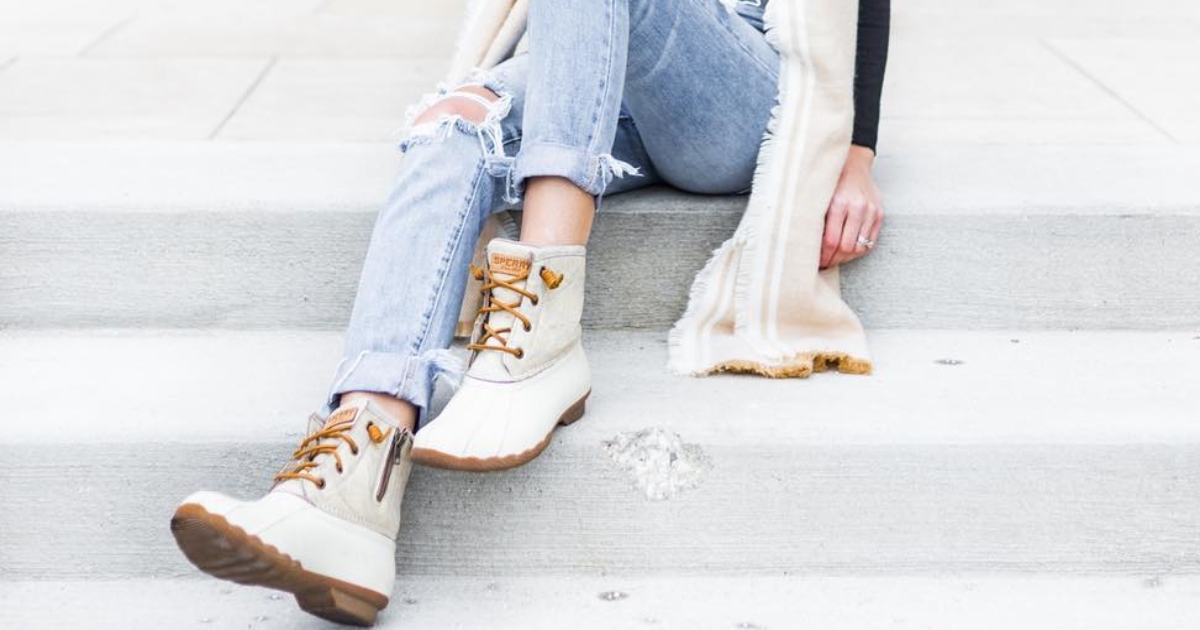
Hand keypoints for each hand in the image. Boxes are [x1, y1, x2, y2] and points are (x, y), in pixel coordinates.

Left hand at [821, 145, 883, 268]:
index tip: (817, 262)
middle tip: (825, 263)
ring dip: (846, 258)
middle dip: (834, 259)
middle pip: (846, 247)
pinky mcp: (880, 214)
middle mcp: (857, 207)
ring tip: (835, 258)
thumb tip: (808, 247)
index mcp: (839, 203)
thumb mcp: (820, 197)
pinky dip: (859, 251)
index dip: (823, 256)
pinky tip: (848, 252)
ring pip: (859, 247)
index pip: (831, 240)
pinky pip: (870, 242)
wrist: (854, 164)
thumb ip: (817, 220)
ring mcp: (871, 211)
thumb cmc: (833, 182)